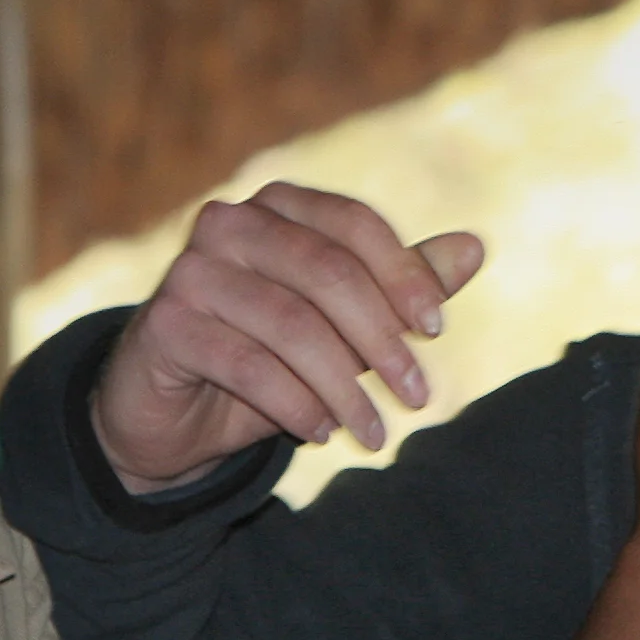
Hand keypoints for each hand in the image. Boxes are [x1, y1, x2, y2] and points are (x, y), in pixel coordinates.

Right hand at [93, 184, 483, 491]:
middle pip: (327, 272)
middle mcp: (229, 224)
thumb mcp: (345, 325)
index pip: (353, 224)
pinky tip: (320, 433)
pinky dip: (294, 404)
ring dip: (343, 387)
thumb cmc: (271, 354)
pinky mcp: (164, 325)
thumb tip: (475, 247)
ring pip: (291, 325)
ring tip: (373, 432)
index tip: (436, 331)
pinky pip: (246, 364)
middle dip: (382, 339)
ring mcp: (189, 271)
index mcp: (278, 207)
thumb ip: (402, 285)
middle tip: (416, 396)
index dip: (402, 274)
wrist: (174, 413)